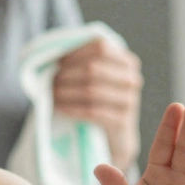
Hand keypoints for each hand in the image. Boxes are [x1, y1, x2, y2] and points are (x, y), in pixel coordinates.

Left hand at [54, 38, 143, 168]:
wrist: (116, 136)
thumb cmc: (100, 101)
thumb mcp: (97, 78)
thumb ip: (84, 61)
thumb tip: (55, 52)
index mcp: (128, 62)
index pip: (100, 47)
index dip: (76, 53)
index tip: (57, 61)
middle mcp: (132, 79)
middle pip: (94, 68)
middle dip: (68, 74)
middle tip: (51, 80)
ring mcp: (130, 101)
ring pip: (91, 91)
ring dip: (66, 92)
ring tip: (52, 94)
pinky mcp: (123, 122)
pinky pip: (92, 112)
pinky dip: (72, 109)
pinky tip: (60, 108)